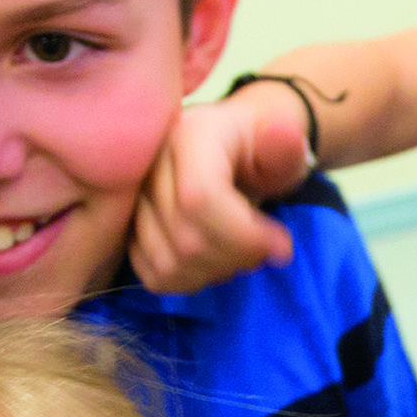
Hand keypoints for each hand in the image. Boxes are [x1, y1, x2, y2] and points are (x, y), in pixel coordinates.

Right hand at [129, 84, 311, 294]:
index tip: (282, 248)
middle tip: (264, 253)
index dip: (242, 235)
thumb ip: (287, 146)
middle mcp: (150, 165)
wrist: (234, 149)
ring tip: (240, 255)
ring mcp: (133, 201)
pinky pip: (153, 276)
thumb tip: (284, 137)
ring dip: (213, 273)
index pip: (199, 198)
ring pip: (168, 264)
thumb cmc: (261, 149)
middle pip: (185, 239)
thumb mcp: (285, 143)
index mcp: (187, 135)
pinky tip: (214, 264)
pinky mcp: (129, 230)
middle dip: (234, 258)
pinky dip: (189, 282)